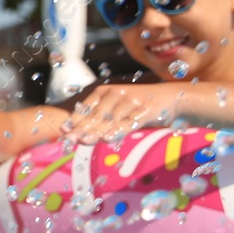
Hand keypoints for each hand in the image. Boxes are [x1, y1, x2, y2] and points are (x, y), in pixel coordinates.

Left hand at [61, 83, 182, 145]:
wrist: (170, 96)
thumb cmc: (137, 104)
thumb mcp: (117, 105)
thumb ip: (102, 115)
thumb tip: (82, 131)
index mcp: (106, 91)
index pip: (86, 107)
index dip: (75, 118)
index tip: (63, 130)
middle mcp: (116, 94)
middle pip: (95, 115)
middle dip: (81, 128)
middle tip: (68, 140)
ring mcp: (130, 102)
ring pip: (110, 119)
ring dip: (96, 131)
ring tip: (83, 141)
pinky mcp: (144, 110)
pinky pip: (129, 122)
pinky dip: (118, 131)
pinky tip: (108, 139)